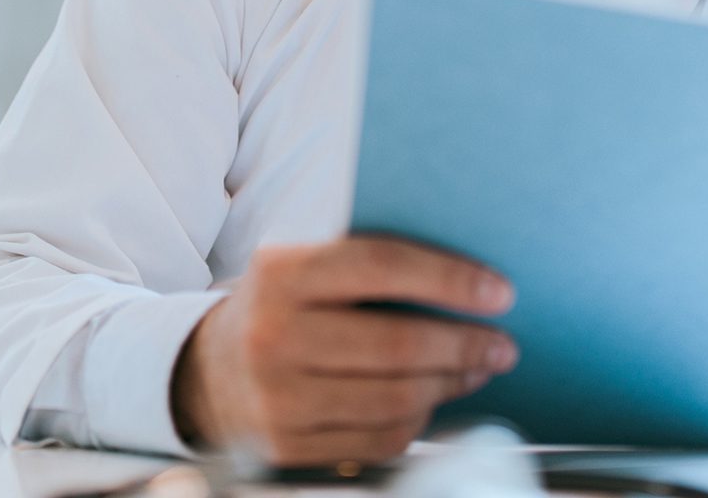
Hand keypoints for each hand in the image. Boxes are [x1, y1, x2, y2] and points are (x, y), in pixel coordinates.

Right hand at [170, 237, 518, 465]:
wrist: (206, 372)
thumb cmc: (277, 308)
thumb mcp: (300, 264)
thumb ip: (363, 260)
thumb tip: (464, 275)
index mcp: (281, 272)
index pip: (380, 266)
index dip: (449, 279)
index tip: (499, 291)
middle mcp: (273, 335)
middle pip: (396, 345)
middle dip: (464, 344)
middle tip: (501, 342)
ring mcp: (279, 398)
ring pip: (395, 399)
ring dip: (450, 384)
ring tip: (477, 368)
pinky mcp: (288, 446)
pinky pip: (379, 440)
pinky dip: (418, 420)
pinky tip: (433, 400)